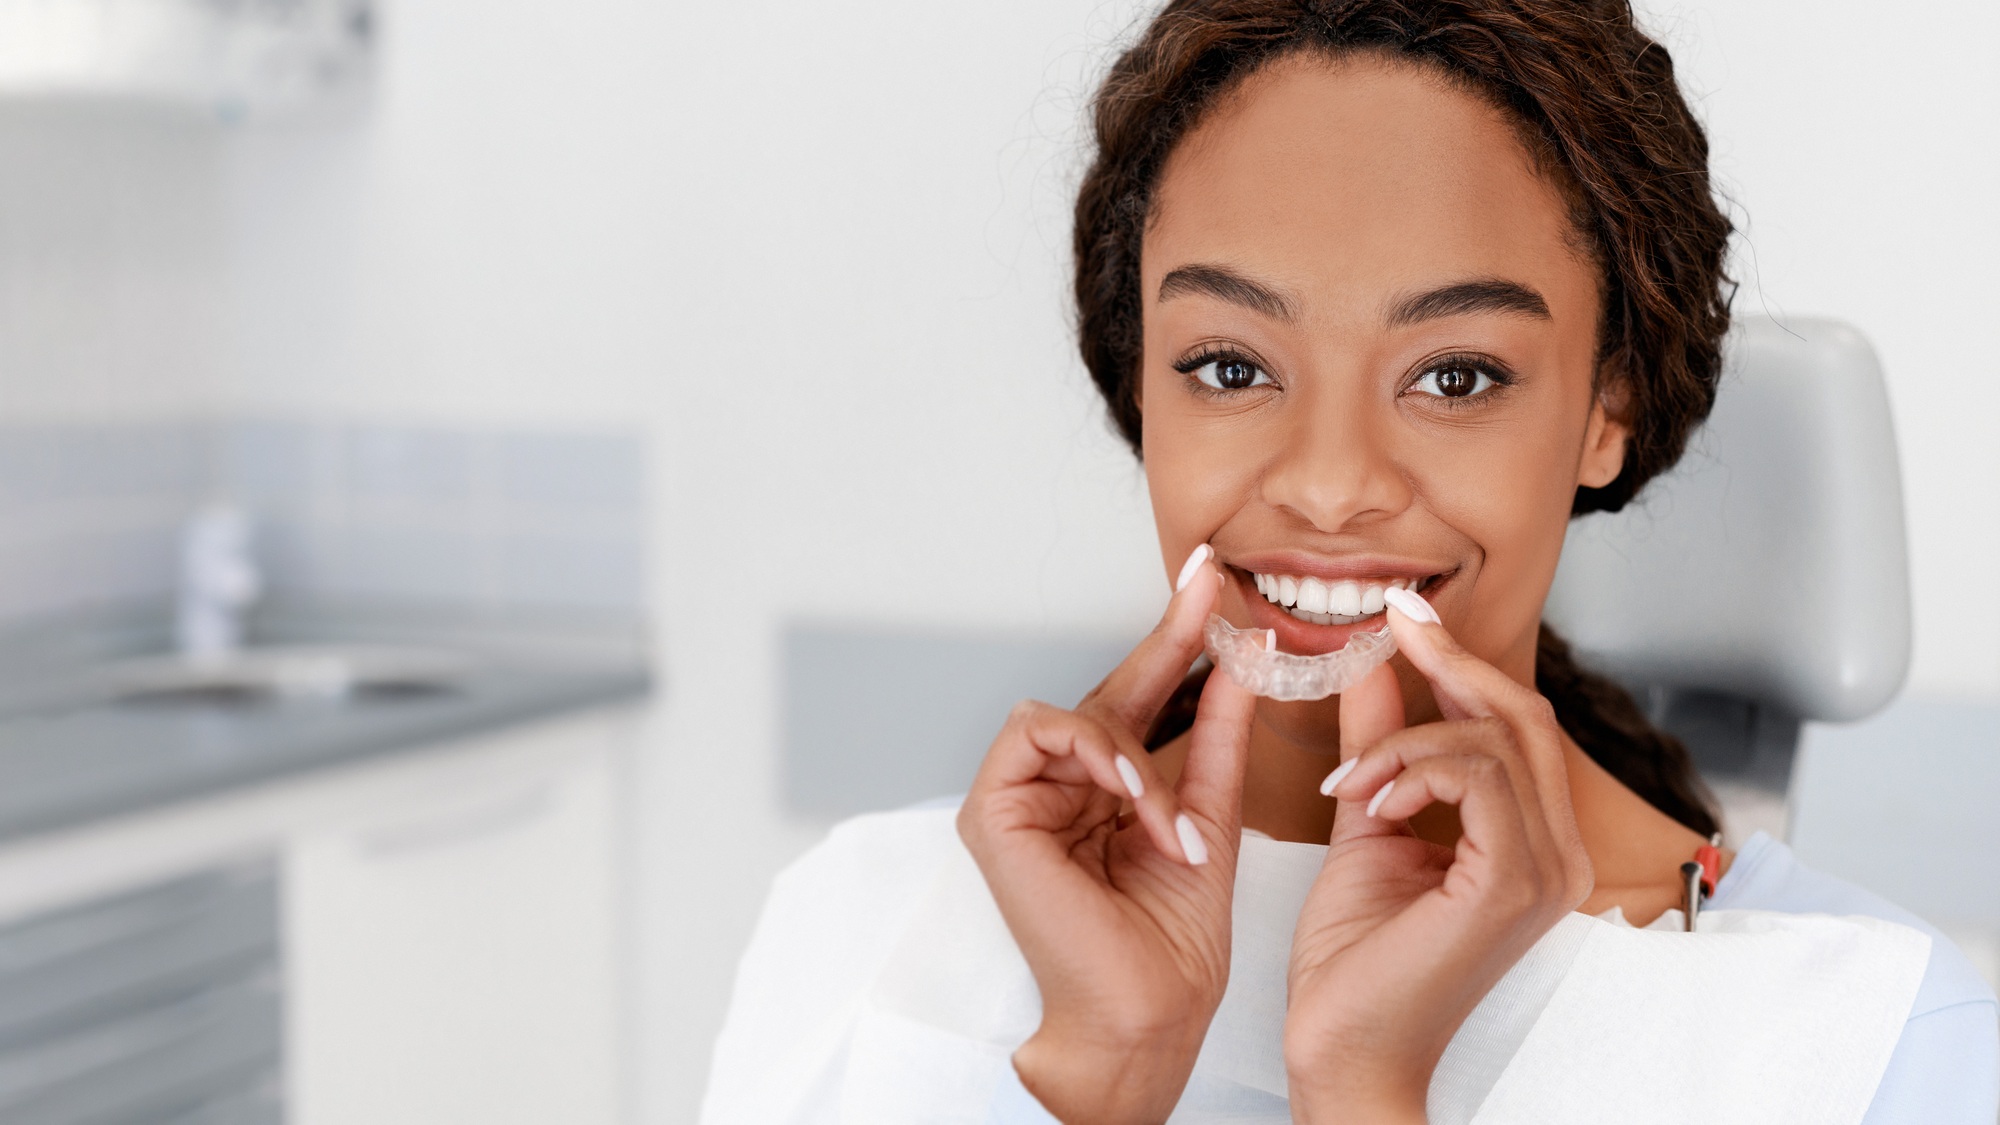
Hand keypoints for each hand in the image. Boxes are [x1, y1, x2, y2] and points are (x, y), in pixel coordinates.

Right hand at [957, 546, 1257, 1124]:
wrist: (1150, 1012)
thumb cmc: (1172, 940)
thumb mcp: (1210, 813)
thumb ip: (1217, 736)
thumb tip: (1242, 659)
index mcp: (1105, 790)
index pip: (1141, 699)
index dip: (1176, 639)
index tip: (1212, 580)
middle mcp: (1058, 788)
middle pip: (1108, 692)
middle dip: (1165, 642)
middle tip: (1209, 589)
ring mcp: (1019, 798)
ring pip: (1075, 711)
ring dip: (1133, 753)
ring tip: (1167, 817)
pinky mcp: (991, 810)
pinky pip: (1039, 730)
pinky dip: (1095, 755)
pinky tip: (1131, 794)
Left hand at [1283, 592, 1591, 1121]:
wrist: (1342, 1051)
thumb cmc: (1355, 964)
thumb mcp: (1367, 824)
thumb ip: (1380, 748)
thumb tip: (1376, 667)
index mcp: (1532, 843)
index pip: (1516, 725)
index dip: (1462, 659)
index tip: (1404, 612)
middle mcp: (1556, 855)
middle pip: (1522, 716)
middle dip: (1449, 659)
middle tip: (1388, 622)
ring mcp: (1544, 871)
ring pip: (1492, 739)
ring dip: (1403, 738)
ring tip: (1348, 781)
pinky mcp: (1511, 884)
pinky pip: (1476, 776)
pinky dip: (1411, 767)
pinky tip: (1368, 800)